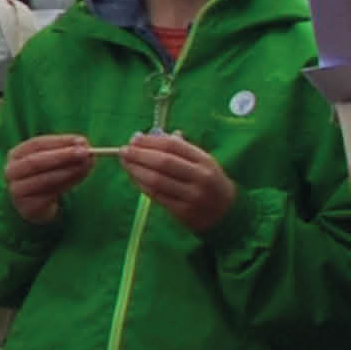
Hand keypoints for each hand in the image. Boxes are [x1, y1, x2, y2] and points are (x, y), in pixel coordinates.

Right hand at [1, 132, 94, 223]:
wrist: (37, 206)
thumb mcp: (55, 162)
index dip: (60, 142)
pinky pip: (49, 195)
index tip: (81, 141)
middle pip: (35, 161)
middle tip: (84, 153)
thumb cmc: (47, 177)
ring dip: (67, 171)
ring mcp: (17, 191)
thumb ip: (69, 152)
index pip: (36, 144)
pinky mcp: (27, 207)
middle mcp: (12, 172)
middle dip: (62, 156)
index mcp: (16, 155)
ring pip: (44, 179)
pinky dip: (66, 185)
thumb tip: (85, 145)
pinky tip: (78, 180)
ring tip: (85, 166)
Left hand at [120, 130, 236, 234]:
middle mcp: (200, 177)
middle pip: (163, 162)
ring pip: (157, 180)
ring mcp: (192, 196)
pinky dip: (142, 185)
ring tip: (125, 162)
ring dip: (136, 170)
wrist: (226, 212)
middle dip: (140, 154)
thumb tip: (144, 137)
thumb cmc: (208, 181)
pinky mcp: (183, 212)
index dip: (151, 141)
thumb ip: (178, 149)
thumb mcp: (202, 162)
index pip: (173, 146)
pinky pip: (157, 196)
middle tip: (124, 150)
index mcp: (204, 160)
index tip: (134, 138)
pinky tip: (134, 177)